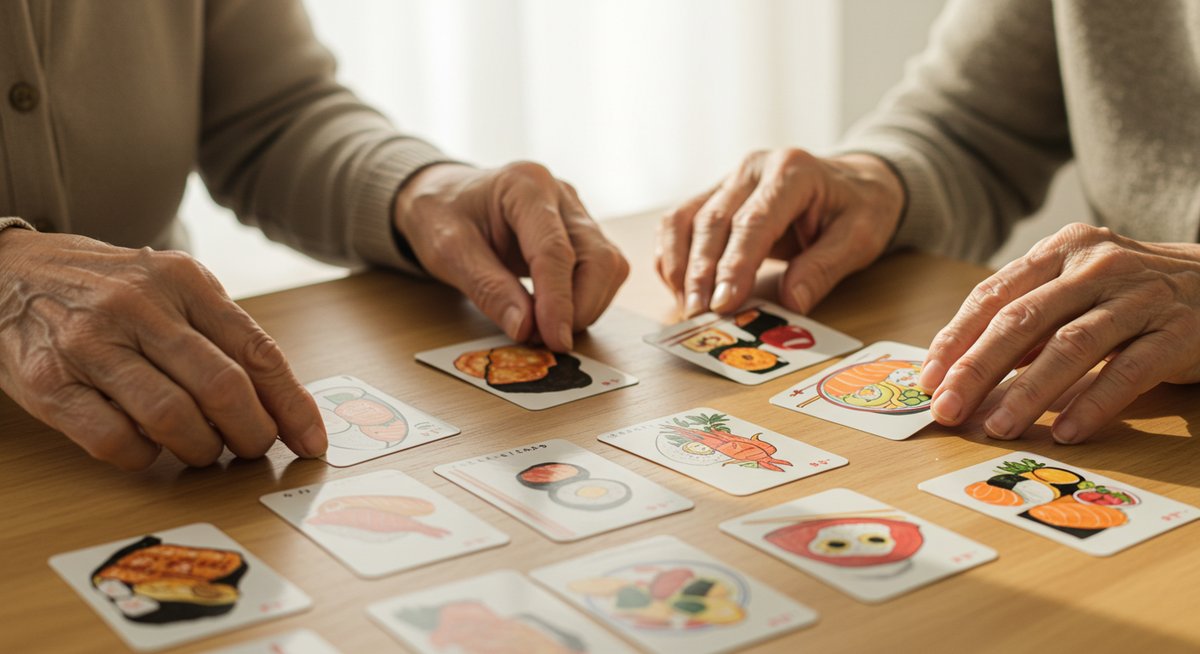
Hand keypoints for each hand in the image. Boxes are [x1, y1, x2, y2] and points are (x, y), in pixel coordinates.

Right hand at [0, 229, 326, 469]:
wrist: (8, 270)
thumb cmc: (107, 290)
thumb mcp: (171, 288)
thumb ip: (223, 335)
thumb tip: (282, 402)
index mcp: (183, 280)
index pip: (256, 351)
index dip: (291, 404)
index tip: (312, 441)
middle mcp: (138, 307)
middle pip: (222, 387)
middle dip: (252, 433)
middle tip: (255, 449)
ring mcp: (90, 344)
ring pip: (172, 418)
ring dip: (201, 448)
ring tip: (204, 450)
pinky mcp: (48, 382)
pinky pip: (114, 440)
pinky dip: (143, 457)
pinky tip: (148, 448)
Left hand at [394, 162, 628, 350]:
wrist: (444, 197)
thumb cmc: (441, 214)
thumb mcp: (448, 250)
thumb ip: (487, 288)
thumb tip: (526, 328)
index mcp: (525, 186)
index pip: (555, 249)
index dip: (558, 301)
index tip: (554, 340)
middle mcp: (560, 195)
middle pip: (597, 256)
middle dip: (580, 306)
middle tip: (548, 340)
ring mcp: (576, 213)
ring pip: (608, 265)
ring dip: (587, 306)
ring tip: (546, 328)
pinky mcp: (582, 234)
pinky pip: (603, 271)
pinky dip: (587, 300)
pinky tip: (555, 313)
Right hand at [655, 149, 903, 317]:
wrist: (854, 180)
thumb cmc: (859, 207)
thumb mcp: (860, 237)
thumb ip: (825, 267)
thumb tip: (790, 302)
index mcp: (792, 171)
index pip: (752, 221)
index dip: (733, 265)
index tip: (723, 303)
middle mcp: (753, 169)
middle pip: (712, 221)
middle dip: (699, 272)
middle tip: (697, 313)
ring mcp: (729, 179)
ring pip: (685, 219)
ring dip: (678, 265)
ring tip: (685, 305)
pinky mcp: (715, 195)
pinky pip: (680, 223)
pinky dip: (673, 257)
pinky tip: (680, 288)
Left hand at [920, 223, 1199, 442]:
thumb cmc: (1133, 295)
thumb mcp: (1077, 290)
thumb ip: (1028, 321)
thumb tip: (965, 370)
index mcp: (1061, 250)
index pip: (994, 295)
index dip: (957, 339)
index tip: (928, 379)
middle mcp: (1097, 265)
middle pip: (1022, 320)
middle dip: (977, 369)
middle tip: (948, 409)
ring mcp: (1141, 297)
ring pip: (1071, 346)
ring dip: (1028, 392)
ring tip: (998, 426)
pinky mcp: (1180, 332)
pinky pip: (1128, 372)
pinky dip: (1093, 403)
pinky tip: (1067, 431)